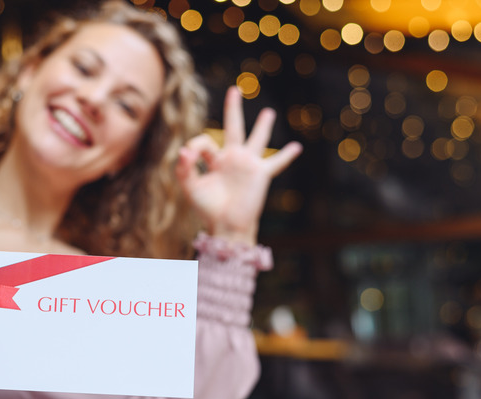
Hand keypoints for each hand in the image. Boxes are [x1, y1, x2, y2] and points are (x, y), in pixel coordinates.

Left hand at [175, 86, 301, 244]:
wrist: (226, 226)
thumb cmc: (207, 208)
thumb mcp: (190, 187)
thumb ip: (183, 168)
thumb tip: (183, 149)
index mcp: (214, 160)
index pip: (205, 141)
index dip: (194, 146)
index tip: (188, 156)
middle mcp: (232, 158)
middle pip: (233, 127)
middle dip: (233, 108)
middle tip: (234, 90)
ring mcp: (248, 164)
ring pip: (257, 139)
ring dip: (263, 125)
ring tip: (268, 112)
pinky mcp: (261, 174)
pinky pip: (277, 163)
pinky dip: (287, 155)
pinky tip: (296, 147)